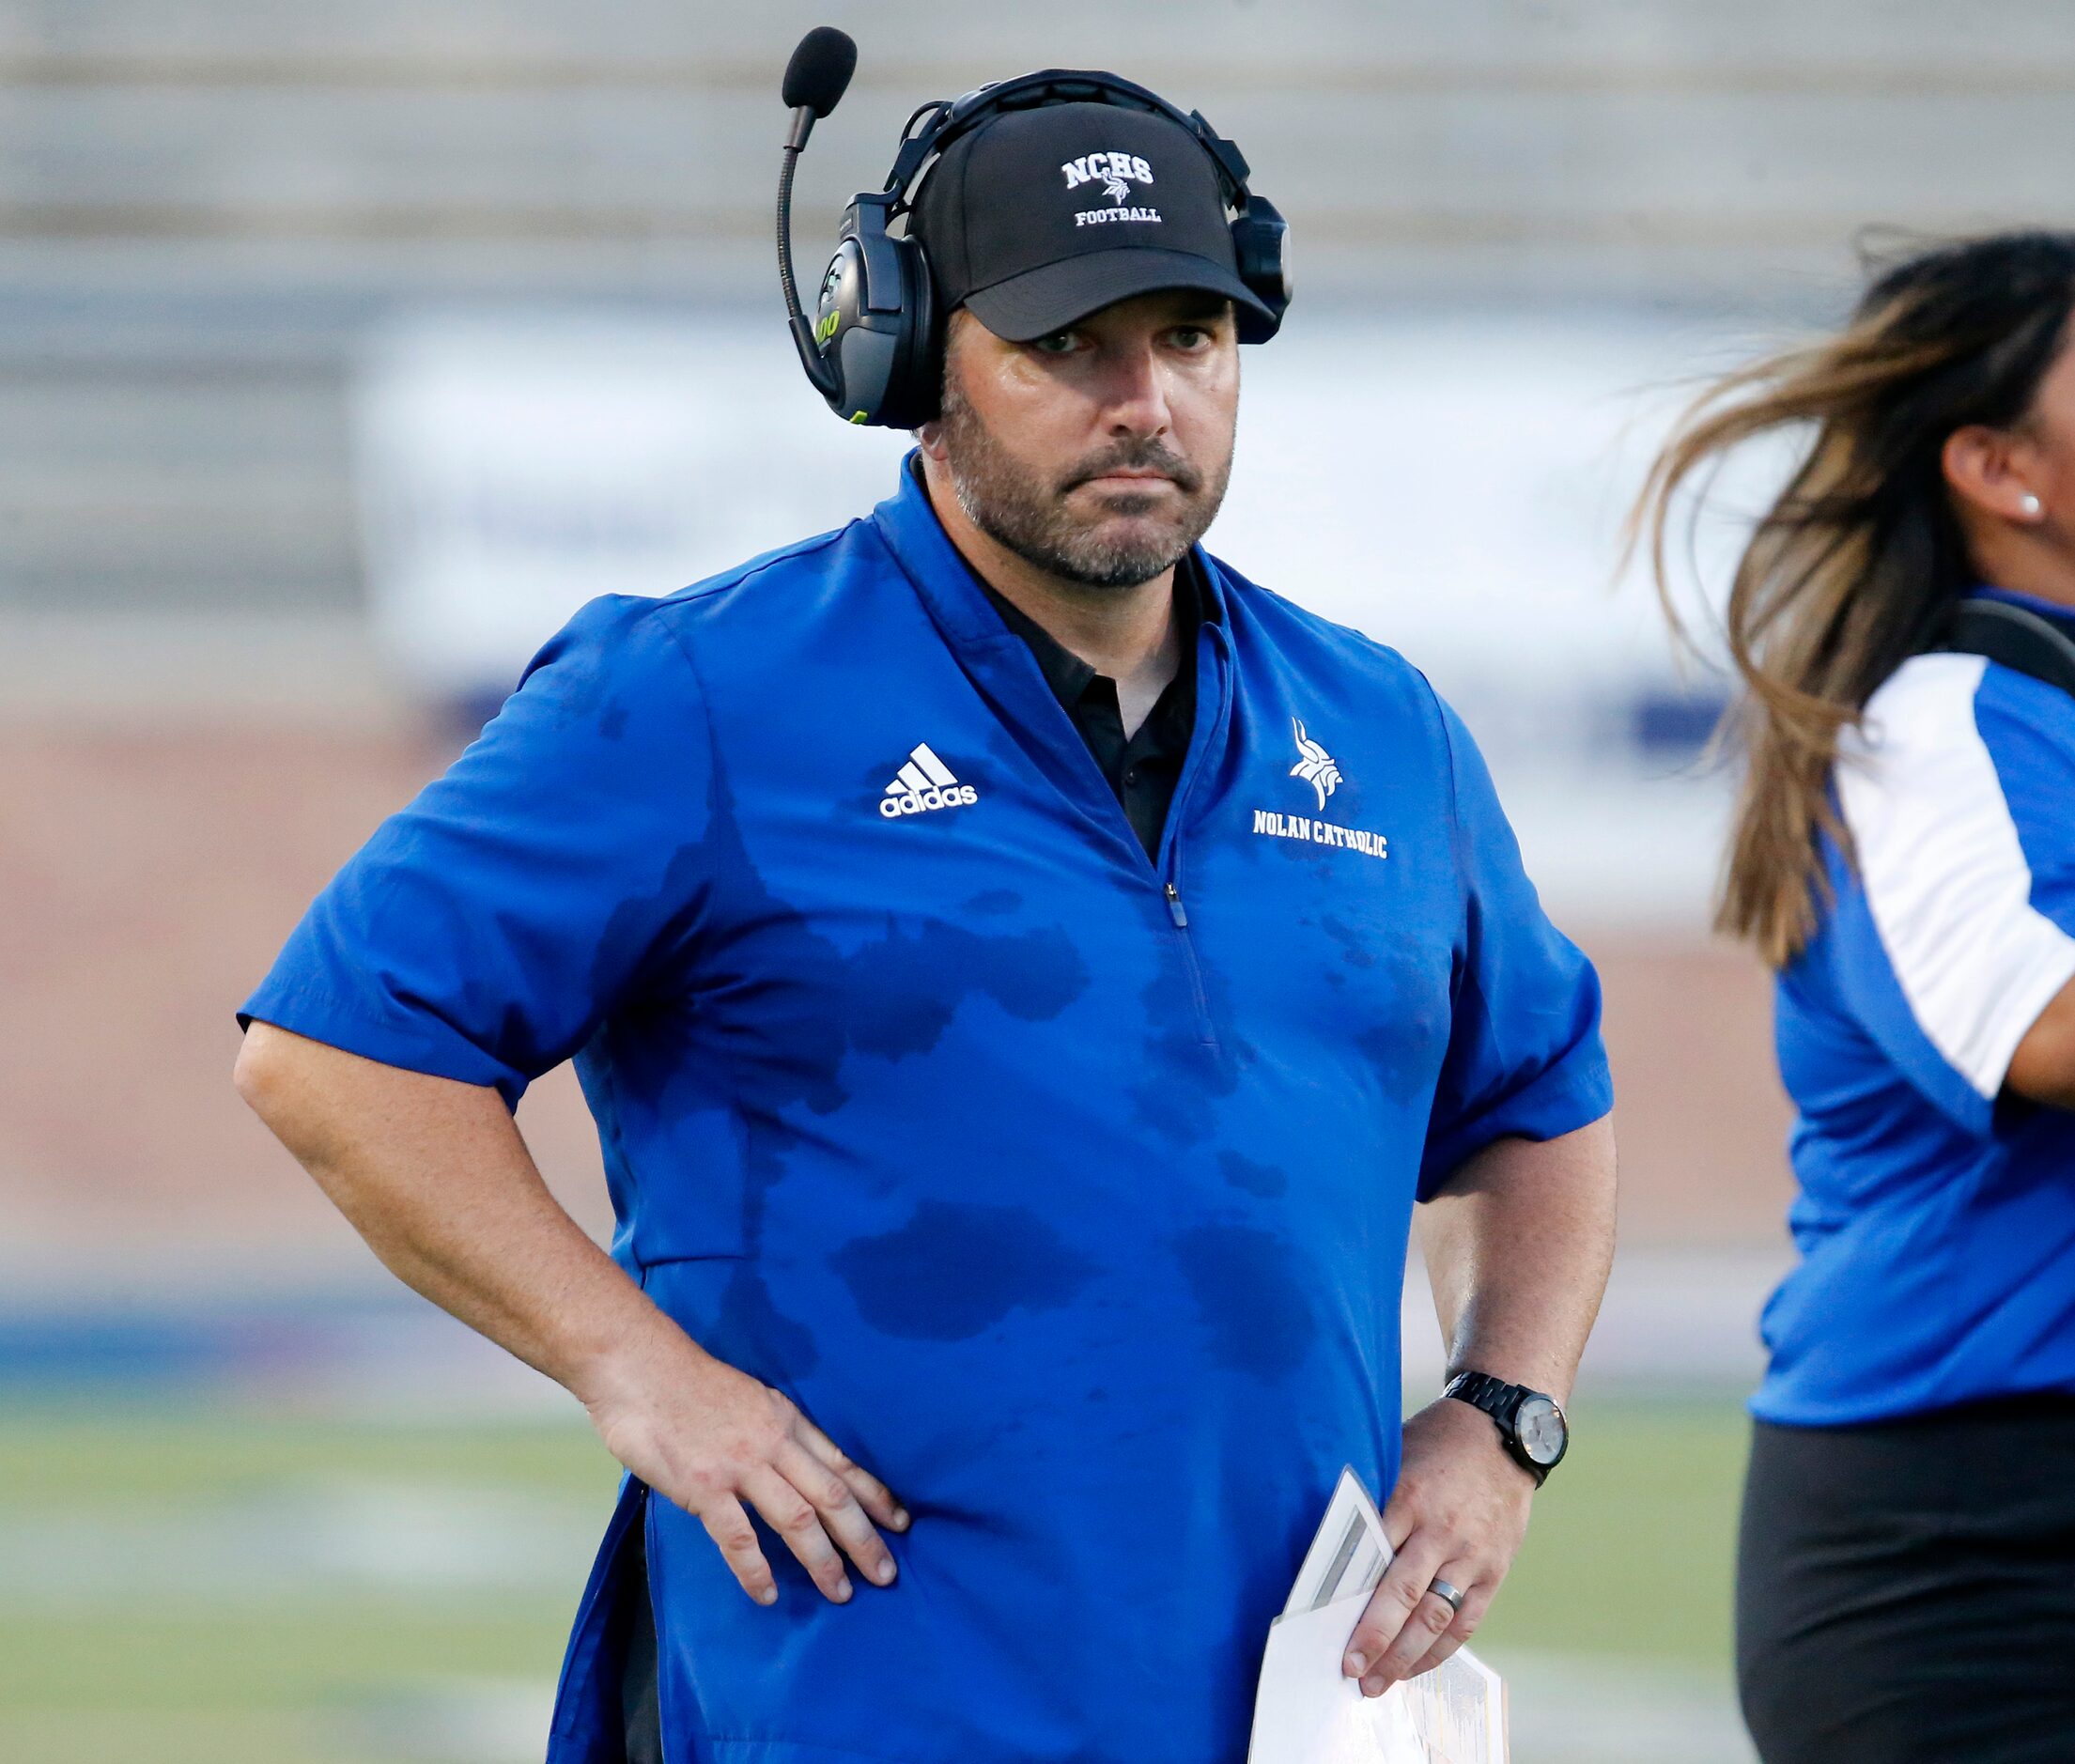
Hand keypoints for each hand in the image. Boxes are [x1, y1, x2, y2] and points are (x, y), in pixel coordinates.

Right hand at [579, 1317, 909, 1606]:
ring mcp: (739, 1465)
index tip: (901, 1525)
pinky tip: (768, 1593)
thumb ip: (776, 1431)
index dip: (875, 1497)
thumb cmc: (690, 1383)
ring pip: (796, 1518)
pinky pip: (738, 1536)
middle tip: (885, 1575)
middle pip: (831, 1496)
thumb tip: (798, 1467)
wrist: (641, 1366)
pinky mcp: (703, 1486)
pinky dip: (755, 1569)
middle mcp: (773, 1442)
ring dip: (822, 1560)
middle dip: (863, 1539)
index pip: (842, 1463)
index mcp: (786, 1420)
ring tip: (840, 1593)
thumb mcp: (752, 1398)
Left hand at [1341, 1396, 1535, 1695]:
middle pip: (1402, 1595)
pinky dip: (1439, 1651)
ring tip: (1377, 1683)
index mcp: (1410, 1496)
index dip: (1346, 1593)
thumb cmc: (1438, 1444)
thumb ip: (1372, 1498)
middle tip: (1350, 1670)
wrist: (1503, 1434)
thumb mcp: (1396, 1455)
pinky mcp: (1494, 1571)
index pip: (1370, 1553)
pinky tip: (1414, 1667)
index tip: (1321, 1623)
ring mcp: (1471, 1555)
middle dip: (1374, 1638)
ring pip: (1435, 1617)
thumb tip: (1332, 1543)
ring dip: (1404, 1657)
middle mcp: (1441, 1531)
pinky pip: (1465, 1621)